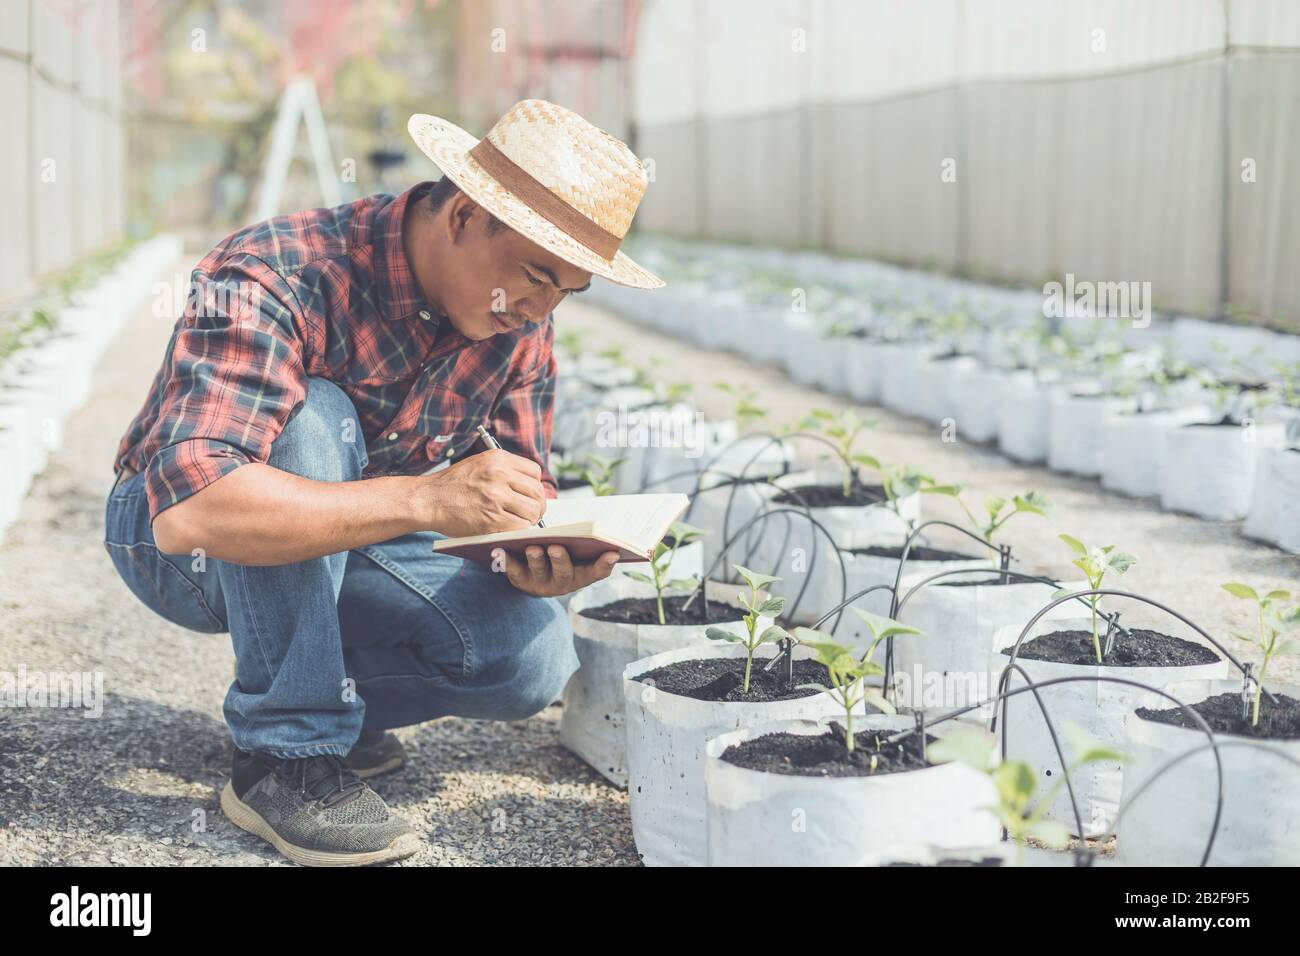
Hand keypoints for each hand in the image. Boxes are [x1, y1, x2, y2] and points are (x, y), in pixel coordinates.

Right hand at [421, 449, 545, 536]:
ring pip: (532, 510)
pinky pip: (520, 526)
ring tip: (521, 522)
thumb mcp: (478, 463)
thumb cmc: (451, 484)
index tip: (530, 495)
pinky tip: (512, 529)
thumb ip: (503, 469)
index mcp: (498, 459)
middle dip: (537, 505)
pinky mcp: (492, 519)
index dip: (535, 485)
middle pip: (537, 492)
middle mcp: (499, 475)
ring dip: (530, 519)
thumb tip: (527, 484)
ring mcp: (496, 497)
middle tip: (532, 513)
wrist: (428, 499)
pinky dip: (520, 530)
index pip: (535, 472)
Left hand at [496, 545, 619, 596]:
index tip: (613, 552)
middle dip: (561, 560)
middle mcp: (562, 583)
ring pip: (539, 572)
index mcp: (581, 575)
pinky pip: (513, 572)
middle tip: (557, 548)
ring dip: (536, 560)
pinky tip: (500, 551)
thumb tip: (601, 527)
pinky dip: (507, 562)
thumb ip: (586, 543)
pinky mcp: (520, 581)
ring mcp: (541, 584)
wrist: (532, 575)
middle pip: (565, 574)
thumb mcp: (575, 551)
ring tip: (532, 547)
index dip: (605, 565)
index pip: (597, 572)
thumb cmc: (560, 555)